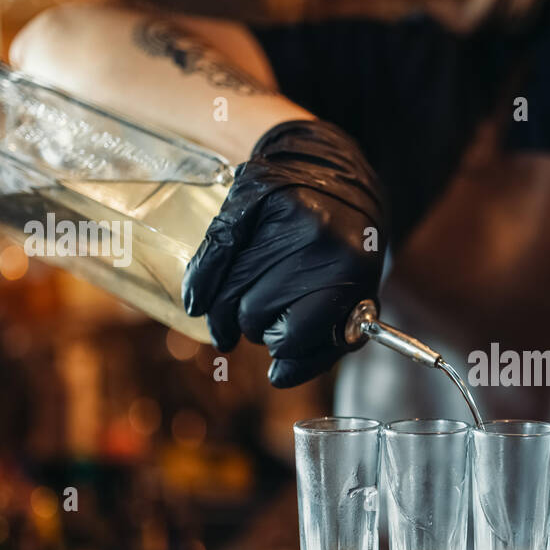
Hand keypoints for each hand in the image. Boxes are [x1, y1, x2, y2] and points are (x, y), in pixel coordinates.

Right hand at [182, 119, 385, 387]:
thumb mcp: (353, 294)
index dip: (283, 343)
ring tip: (236, 307)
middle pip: (254, 315)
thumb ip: (325, 344)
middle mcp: (318, 240)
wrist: (333, 171)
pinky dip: (200, 282)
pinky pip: (215, 248)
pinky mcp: (251, 194)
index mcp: (351, 270)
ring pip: (230, 291)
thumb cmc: (342, 249)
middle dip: (254, 324)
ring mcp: (283, 215)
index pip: (293, 335)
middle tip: (262, 313)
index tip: (281, 339)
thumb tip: (278, 378)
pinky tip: (196, 304)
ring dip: (227, 311)